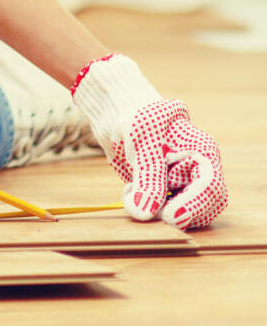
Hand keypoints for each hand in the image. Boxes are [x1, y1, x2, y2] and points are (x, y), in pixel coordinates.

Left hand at [72, 54, 225, 229]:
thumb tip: (144, 214)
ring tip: (131, 191)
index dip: (193, 206)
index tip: (169, 217)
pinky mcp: (164, 189)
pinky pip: (162, 208)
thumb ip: (147, 178)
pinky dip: (147, 206)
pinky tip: (130, 191)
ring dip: (158, 211)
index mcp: (203, 152)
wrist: (115, 109)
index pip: (210, 188)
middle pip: (204, 207)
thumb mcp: (142, 143)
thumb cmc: (135, 116)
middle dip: (177, 213)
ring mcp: (182, 181)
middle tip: (147, 211)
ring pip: (183, 213)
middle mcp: (198, 170)